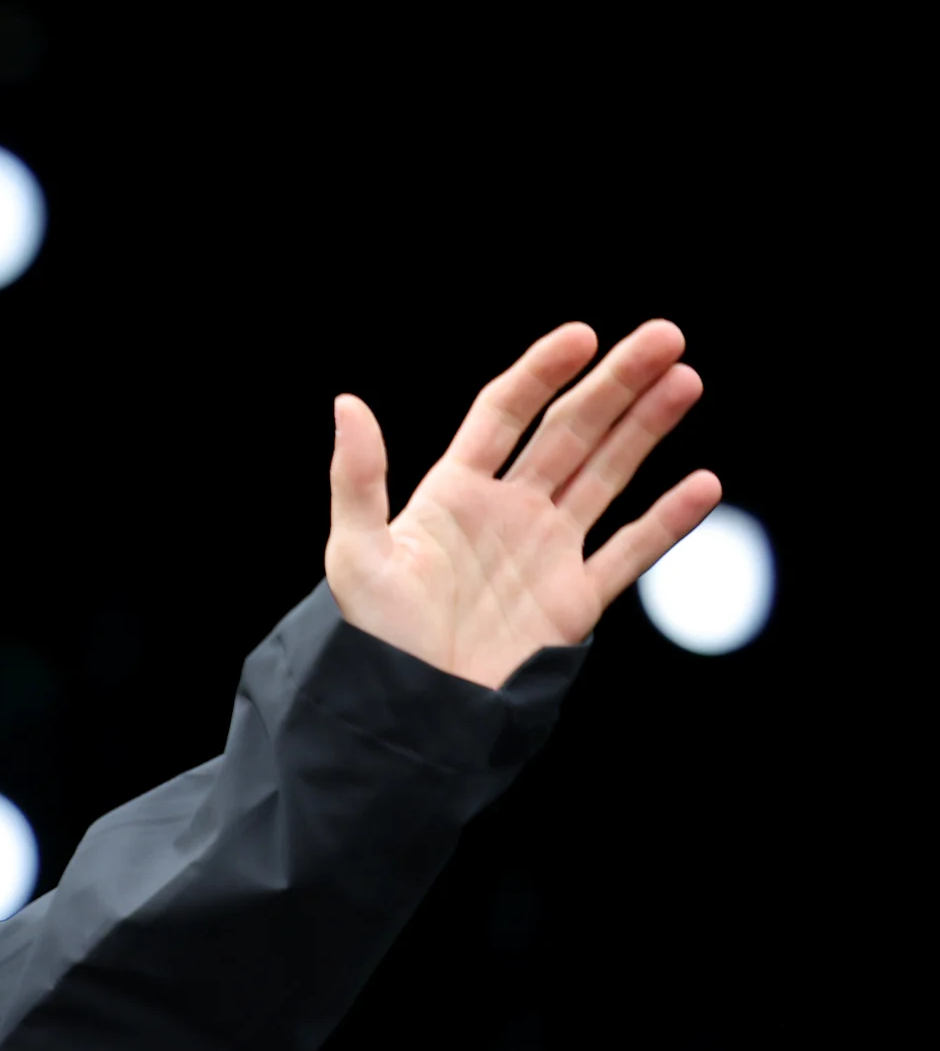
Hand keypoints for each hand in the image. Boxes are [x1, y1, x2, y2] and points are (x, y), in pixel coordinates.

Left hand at [326, 320, 723, 688]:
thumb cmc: (373, 637)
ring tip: (686, 380)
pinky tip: (703, 484)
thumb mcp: (355, 555)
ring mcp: (546, 552)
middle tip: (666, 337)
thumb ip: (358, 479)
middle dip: (616, 384)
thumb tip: (346, 403)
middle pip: (570, 432)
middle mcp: (506, 512)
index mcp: (452, 493)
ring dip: (647, 429)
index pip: (505, 413)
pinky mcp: (574, 601)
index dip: (542, 372)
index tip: (583, 337)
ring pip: (607, 475)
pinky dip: (667, 520)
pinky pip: (629, 552)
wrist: (410, 713)